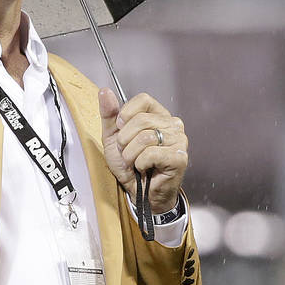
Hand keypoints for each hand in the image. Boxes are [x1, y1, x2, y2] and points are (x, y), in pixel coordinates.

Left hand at [99, 89, 187, 213]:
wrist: (137, 192)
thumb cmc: (129, 165)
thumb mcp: (113, 137)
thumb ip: (109, 114)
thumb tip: (105, 91)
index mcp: (159, 115)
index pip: (143, 99)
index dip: (126, 114)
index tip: (121, 128)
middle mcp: (172, 125)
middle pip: (141, 119)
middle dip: (125, 140)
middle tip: (127, 152)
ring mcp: (179, 140)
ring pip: (145, 137)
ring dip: (131, 154)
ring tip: (135, 162)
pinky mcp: (179, 157)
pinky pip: (151, 153)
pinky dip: (141, 163)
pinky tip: (145, 168)